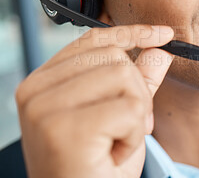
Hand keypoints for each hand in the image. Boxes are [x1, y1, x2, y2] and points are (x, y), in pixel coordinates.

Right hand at [16, 25, 174, 177]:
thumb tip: (161, 49)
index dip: (132, 33)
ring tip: (118, 140)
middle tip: (129, 126)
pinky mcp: (63, 128)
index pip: (93, 40)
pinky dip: (134, 134)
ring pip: (124, 77)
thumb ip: (139, 80)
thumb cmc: (96, 165)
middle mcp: (36, 90)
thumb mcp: (122, 116)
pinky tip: (114, 152)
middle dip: (137, 93)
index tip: (163, 34)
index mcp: (43, 82)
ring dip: (137, 115)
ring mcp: (44, 108)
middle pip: (114, 57)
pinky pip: (129, 108)